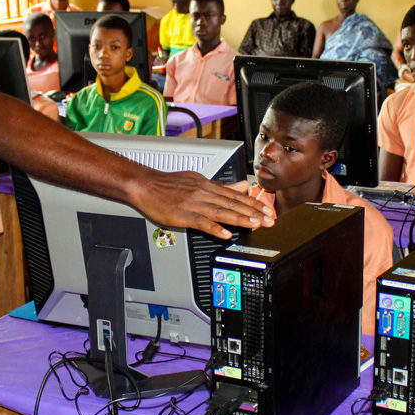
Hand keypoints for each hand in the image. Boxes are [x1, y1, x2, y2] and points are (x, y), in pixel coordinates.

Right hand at [126, 172, 274, 238]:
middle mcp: (205, 194)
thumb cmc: (169, 184)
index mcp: (209, 186)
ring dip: (239, 218)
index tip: (268, 210)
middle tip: (269, 220)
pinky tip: (225, 234)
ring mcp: (194, 204)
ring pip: (221, 212)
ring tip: (254, 224)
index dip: (254, 203)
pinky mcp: (183, 215)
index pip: (237, 196)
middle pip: (233, 204)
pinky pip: (201, 222)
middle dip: (253, 212)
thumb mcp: (199, 180)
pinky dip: (214, 228)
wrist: (146, 185)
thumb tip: (241, 185)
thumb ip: (222, 186)